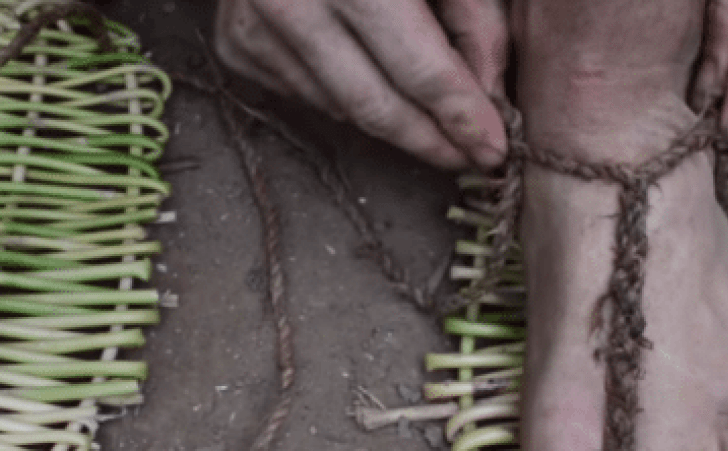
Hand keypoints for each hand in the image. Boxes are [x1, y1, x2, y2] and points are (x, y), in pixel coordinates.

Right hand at [213, 0, 508, 168]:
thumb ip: (473, 16)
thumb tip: (488, 94)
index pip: (418, 69)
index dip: (461, 116)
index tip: (493, 150)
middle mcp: (292, 2)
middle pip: (373, 106)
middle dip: (427, 141)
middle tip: (465, 158)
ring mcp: (254, 26)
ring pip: (338, 108)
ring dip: (389, 118)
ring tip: (425, 109)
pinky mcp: (234, 43)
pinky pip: (303, 94)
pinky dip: (342, 93)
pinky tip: (362, 65)